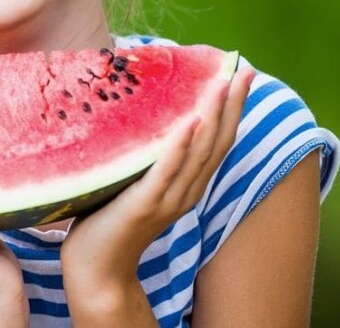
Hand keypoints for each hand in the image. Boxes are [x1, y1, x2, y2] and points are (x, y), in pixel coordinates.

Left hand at [60, 67, 255, 303]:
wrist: (96, 268)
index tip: (241, 75)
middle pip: (217, 142)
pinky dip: (178, 146)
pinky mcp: (144, 204)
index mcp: (187, 185)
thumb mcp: (133, 180)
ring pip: (198, 153)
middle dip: (231, 105)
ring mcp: (167, 199)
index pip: (218, 141)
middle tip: (243, 70)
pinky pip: (166, 171)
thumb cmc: (108, 220)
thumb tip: (142, 112)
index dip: (232, 109)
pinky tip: (188, 122)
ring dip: (211, 116)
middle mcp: (186, 191)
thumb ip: (146, 156)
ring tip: (220, 84)